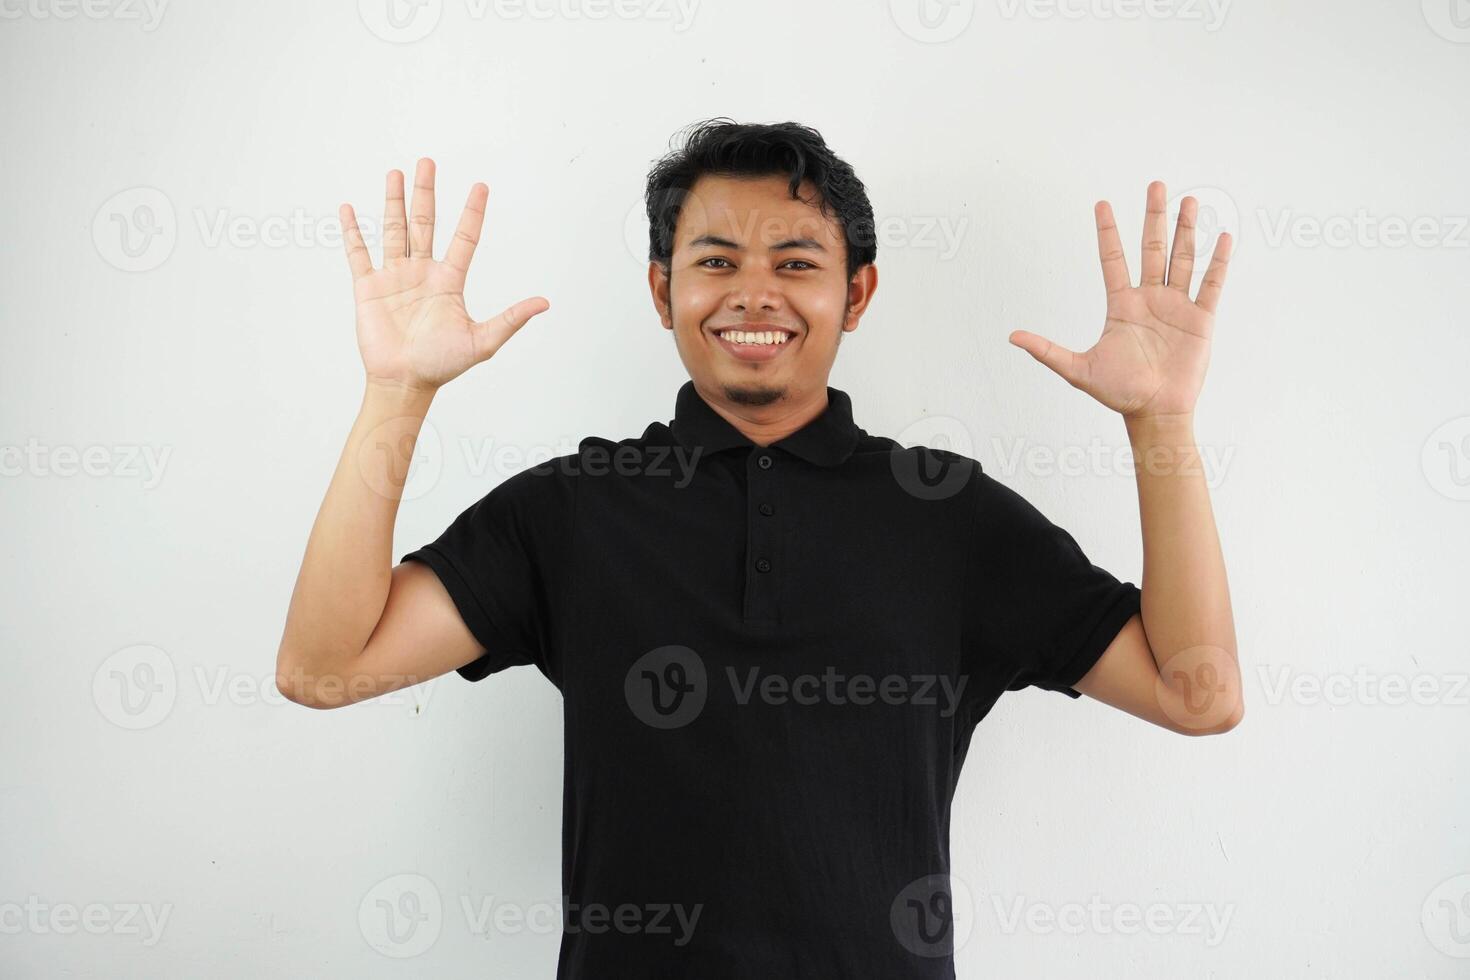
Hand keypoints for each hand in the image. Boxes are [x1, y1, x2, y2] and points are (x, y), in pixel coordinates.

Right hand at [339, 158, 549, 392]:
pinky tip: (349, 209)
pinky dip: (352, 232)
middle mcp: (422, 273)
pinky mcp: (369, 288)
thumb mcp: (482, 341)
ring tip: (396, 172)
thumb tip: (544, 303)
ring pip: (394, 230)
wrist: (405, 383)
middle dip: (426, 193)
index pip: (464, 238)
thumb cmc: (442, 365)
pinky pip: (359, 254)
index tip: (481, 186)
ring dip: (394, 201)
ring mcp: (395, 277)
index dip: (472, 212)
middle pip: (424, 223)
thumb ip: (511, 319)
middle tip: (428, 162)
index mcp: (449, 281)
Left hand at [1008, 181, 1231, 419]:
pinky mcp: (1201, 319)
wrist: (1154, 412)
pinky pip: (1212, 284)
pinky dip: (1218, 262)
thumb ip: (1047, 350)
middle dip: (1154, 217)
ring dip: (1186, 230)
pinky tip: (1223, 238)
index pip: (1112, 259)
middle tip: (1156, 185)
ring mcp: (1176, 306)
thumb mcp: (1077, 369)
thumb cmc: (1118, 392)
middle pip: (1153, 248)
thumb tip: (1013, 337)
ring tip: (1189, 201)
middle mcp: (1150, 299)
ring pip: (1182, 258)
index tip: (1102, 204)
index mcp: (1121, 305)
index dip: (1108, 232)